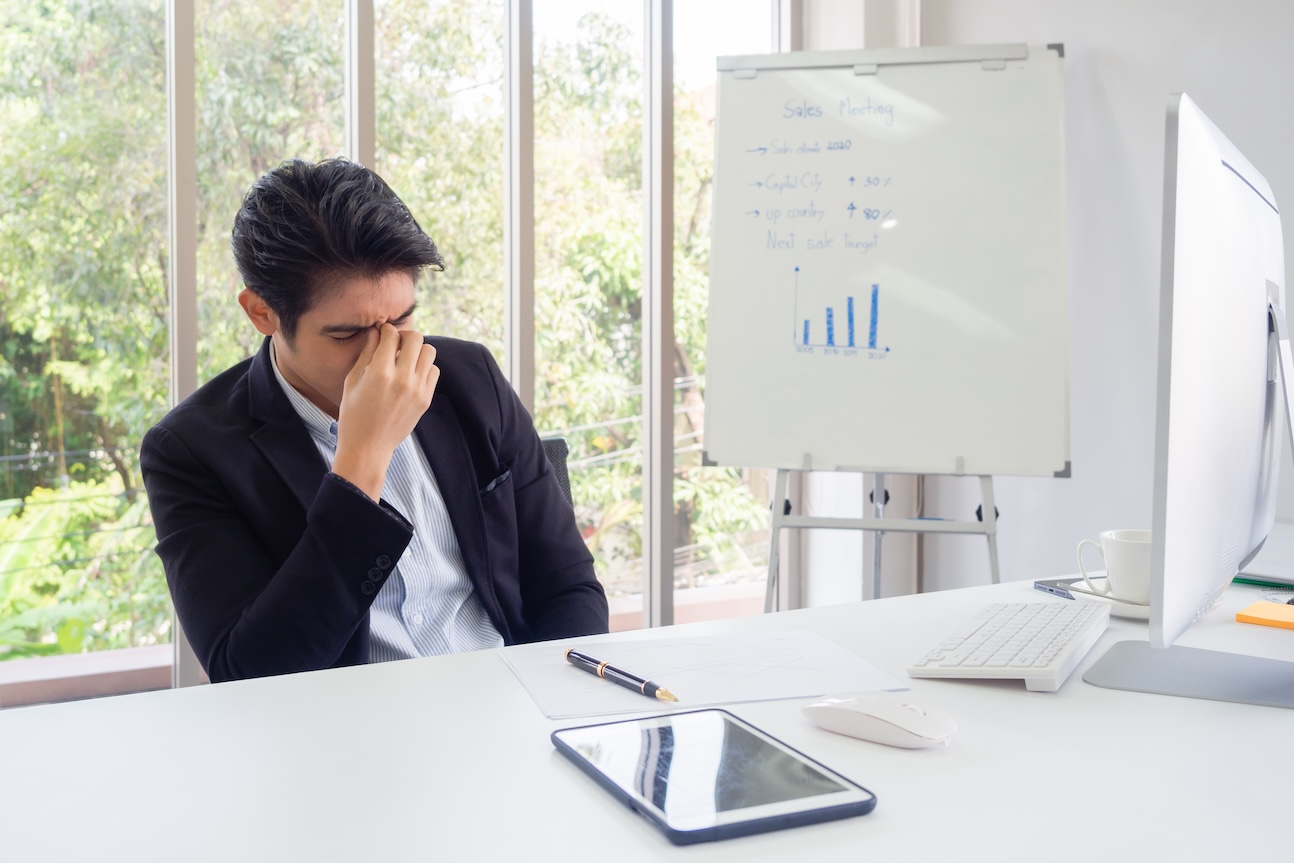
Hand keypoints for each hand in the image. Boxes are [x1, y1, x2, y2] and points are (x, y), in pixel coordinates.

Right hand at [331, 324, 438, 499]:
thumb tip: (375, 332)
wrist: (368, 448)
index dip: (385, 329)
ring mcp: (417, 390)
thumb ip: (366, 353)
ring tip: (405, 359)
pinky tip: (411, 374)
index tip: (382, 332)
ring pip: (429, 352)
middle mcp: (402, 379)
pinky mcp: (426, 399)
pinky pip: (434, 371)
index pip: (391, 335)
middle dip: (404, 335)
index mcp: (380, 373)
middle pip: (416, 338)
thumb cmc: (353, 414)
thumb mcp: (352, 381)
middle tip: (395, 344)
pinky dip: (424, 367)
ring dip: (417, 350)